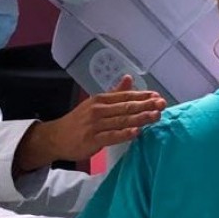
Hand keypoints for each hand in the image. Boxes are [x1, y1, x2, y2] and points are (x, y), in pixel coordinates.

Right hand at [14, 76, 165, 172]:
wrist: (56, 137)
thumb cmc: (78, 121)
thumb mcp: (95, 103)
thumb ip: (114, 93)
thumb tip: (129, 78)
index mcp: (100, 100)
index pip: (125, 96)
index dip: (142, 96)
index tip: (157, 96)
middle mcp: (99, 110)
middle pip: (126, 106)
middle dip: (146, 105)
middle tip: (162, 104)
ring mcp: (95, 125)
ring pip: (122, 120)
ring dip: (140, 118)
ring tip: (156, 116)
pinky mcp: (93, 139)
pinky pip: (112, 136)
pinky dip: (125, 134)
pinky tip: (137, 132)